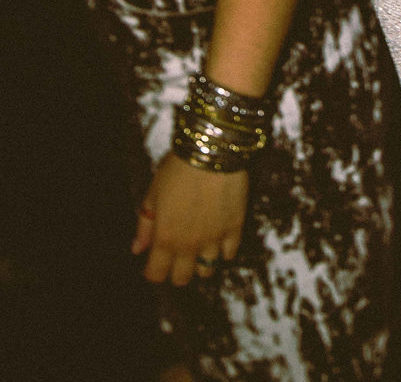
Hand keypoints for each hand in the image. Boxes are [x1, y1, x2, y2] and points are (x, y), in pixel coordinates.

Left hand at [131, 153, 247, 284]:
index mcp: (165, 238)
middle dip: (177, 271)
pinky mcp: (234, 228)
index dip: (153, 271)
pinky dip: (224, 250)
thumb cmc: (178, 169)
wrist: (212, 152)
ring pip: (207, 270)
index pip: (156, 274)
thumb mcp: (153, 193)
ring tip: (200, 247)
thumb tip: (137, 249)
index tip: (154, 262)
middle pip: (182, 278)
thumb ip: (145, 224)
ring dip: (201, 263)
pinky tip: (219, 238)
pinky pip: (230, 253)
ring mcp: (214, 239)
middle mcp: (189, 245)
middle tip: (177, 256)